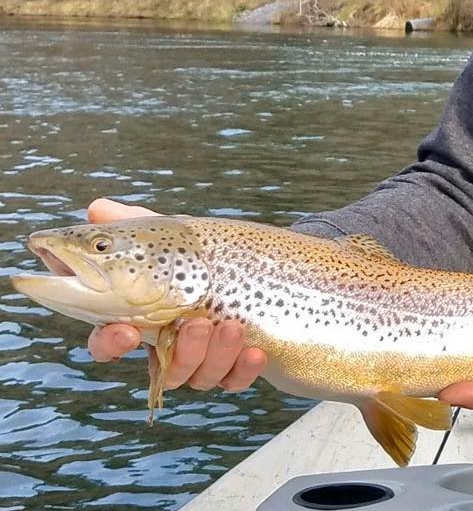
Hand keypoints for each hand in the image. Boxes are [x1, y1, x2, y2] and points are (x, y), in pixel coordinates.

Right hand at [85, 197, 266, 391]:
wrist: (260, 265)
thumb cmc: (200, 254)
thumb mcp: (170, 235)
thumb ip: (134, 223)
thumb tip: (97, 208)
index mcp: (142, 318)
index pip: (110, 341)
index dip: (111, 344)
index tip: (127, 332)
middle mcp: (170, 345)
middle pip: (163, 368)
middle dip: (180, 352)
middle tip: (196, 324)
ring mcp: (204, 359)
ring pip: (200, 376)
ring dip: (215, 355)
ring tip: (232, 326)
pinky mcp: (238, 365)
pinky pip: (237, 380)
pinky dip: (245, 370)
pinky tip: (257, 353)